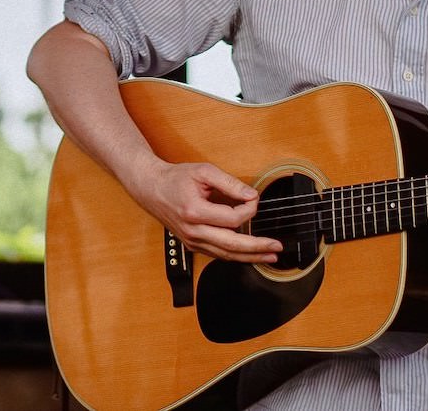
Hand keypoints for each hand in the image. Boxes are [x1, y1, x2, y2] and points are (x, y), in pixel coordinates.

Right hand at [131, 160, 281, 262]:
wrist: (151, 188)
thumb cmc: (175, 179)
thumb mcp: (203, 172)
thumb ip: (229, 183)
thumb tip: (251, 195)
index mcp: (194, 211)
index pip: (231, 219)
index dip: (248, 210)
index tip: (253, 199)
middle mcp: (193, 231)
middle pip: (231, 245)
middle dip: (257, 247)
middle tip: (276, 247)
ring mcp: (192, 241)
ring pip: (225, 255)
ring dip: (250, 257)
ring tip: (269, 256)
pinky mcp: (192, 245)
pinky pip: (217, 254)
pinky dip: (235, 256)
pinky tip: (249, 255)